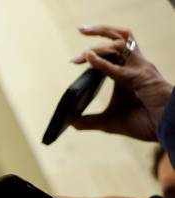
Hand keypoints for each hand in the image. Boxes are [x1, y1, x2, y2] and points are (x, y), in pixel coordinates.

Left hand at [71, 25, 172, 140]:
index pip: (114, 50)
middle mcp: (135, 66)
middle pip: (119, 38)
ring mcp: (140, 69)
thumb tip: (71, 124)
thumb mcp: (110, 122)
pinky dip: (102, 63)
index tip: (75, 60)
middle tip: (80, 30)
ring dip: (99, 46)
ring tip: (82, 53)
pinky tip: (89, 58)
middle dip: (100, 31)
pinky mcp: (142, 78)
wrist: (165, 128)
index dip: (96, 49)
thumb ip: (90, 122)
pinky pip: (119, 68)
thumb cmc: (143, 122)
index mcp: (128, 72)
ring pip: (121, 44)